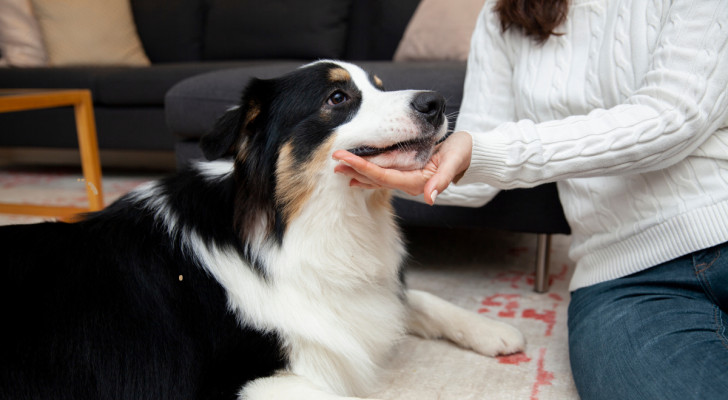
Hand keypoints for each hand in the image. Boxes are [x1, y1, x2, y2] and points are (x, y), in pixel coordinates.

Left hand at [332, 131, 472, 204]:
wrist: (469, 154)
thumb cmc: (462, 153)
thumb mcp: (454, 161)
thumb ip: (443, 179)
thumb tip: (431, 196)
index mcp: (417, 181)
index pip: (383, 175)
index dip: (362, 168)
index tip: (344, 159)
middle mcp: (409, 182)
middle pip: (375, 177)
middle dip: (354, 169)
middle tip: (334, 160)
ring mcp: (407, 178)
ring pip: (377, 177)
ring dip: (358, 171)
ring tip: (339, 166)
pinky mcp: (407, 172)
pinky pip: (384, 173)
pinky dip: (369, 170)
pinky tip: (356, 170)